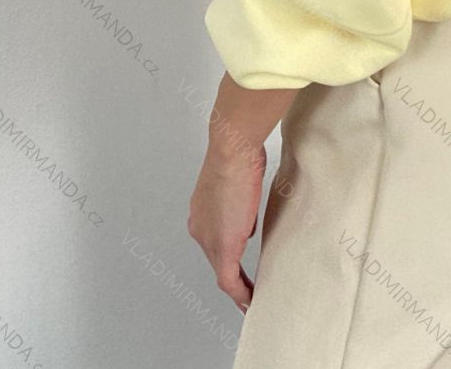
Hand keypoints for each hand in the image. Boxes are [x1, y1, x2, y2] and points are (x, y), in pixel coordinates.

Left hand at [188, 141, 266, 312]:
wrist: (233, 149)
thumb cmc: (238, 152)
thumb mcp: (240, 179)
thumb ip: (240, 202)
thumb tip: (247, 223)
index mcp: (201, 212)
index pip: (214, 239)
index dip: (227, 254)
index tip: (238, 264)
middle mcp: (200, 228)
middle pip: (217, 259)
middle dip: (233, 274)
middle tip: (248, 288)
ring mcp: (209, 238)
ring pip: (222, 271)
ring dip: (237, 285)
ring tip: (250, 296)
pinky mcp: (223, 246)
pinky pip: (228, 279)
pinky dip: (239, 293)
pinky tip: (249, 300)